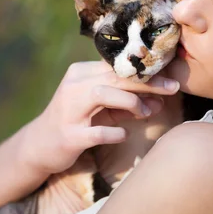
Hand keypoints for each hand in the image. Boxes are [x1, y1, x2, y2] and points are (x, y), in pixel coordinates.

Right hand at [21, 61, 180, 174]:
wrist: (39, 146)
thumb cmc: (76, 122)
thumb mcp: (100, 108)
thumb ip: (127, 102)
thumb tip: (160, 99)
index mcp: (80, 73)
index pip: (117, 66)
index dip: (146, 70)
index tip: (170, 75)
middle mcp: (73, 86)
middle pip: (114, 76)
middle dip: (147, 81)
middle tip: (173, 87)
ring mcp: (69, 111)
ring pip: (103, 93)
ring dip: (131, 101)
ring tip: (147, 112)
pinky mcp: (69, 135)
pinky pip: (98, 131)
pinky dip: (116, 132)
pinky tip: (124, 135)